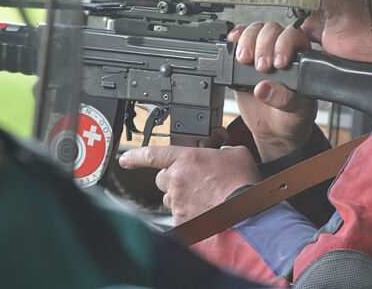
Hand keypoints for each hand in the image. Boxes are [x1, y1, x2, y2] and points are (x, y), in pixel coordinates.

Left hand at [119, 145, 259, 224]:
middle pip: (162, 179)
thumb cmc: (242, 181)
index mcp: (187, 158)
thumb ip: (222, 150)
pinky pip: (179, 216)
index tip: (125, 159)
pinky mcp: (182, 220)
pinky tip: (204, 211)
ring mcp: (177, 201)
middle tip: (192, 181)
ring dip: (181, 197)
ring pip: (171, 198)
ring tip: (203, 198)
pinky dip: (188, 214)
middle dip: (174, 179)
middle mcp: (177, 179)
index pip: (152, 154)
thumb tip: (222, 154)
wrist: (246, 208)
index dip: (135, 156)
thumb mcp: (235, 153)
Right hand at [229, 22, 317, 160]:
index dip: (285, 44)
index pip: (295, 37)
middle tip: (261, 68)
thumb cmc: (292, 117)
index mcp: (302, 59)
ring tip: (244, 60)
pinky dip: (235, 36)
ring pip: (256, 30)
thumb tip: (263, 88)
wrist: (275, 129)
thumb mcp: (296, 111)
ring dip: (248, 41)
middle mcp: (283, 50)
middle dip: (264, 45)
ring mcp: (263, 52)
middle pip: (272, 30)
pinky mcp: (245, 58)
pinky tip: (233, 42)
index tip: (279, 63)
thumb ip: (284, 99)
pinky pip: (240, 37)